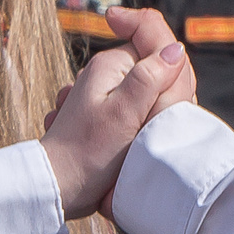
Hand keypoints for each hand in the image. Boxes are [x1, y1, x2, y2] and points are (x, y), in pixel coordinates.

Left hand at [42, 10, 190, 217]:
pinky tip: (132, 144)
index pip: (158, 47)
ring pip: (146, 94)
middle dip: (163, 96)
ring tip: (139, 138)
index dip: (172, 73)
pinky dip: (138, 125)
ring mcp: (103, 94)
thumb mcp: (124, 113)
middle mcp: (104, 73)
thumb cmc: (88, 152)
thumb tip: (176, 49)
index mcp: (110, 64)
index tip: (165, 102)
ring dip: (151, 114)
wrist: (57, 185)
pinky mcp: (104, 116)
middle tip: (150, 126)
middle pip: (153, 71)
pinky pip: (134, 111)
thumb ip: (150, 78)